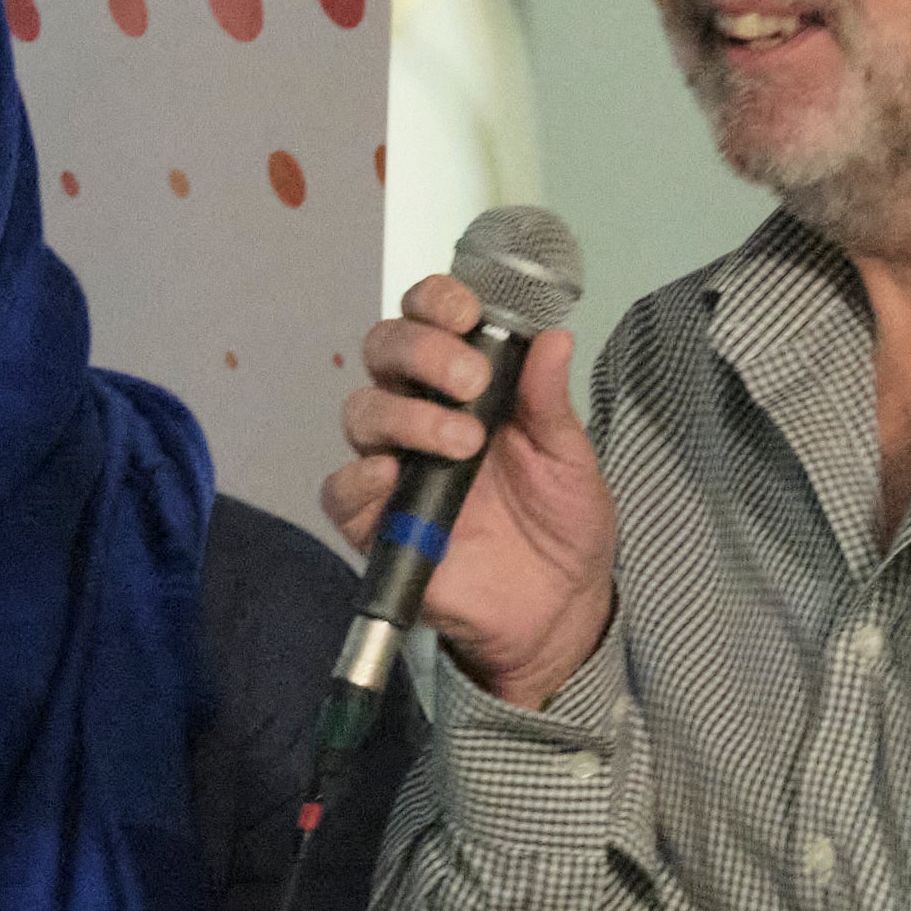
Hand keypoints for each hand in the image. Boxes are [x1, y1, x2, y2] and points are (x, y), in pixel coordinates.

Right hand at [322, 281, 614, 706]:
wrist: (559, 608)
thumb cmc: (563, 522)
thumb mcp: (570, 458)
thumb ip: (550, 402)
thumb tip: (552, 337)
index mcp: (465, 384)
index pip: (428, 319)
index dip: (436, 302)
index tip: (468, 313)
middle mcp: (419, 413)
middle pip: (383, 351)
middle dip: (420, 350)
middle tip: (471, 380)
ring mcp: (394, 468)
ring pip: (362, 412)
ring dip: (406, 414)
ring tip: (462, 443)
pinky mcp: (376, 525)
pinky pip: (340, 492)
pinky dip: (358, 478)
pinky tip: (393, 477)